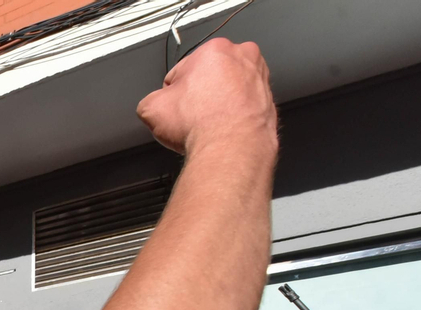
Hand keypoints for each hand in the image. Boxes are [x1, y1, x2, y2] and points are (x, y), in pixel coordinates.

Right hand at [136, 38, 275, 156]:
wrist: (231, 148)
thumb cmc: (198, 123)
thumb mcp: (151, 108)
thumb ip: (150, 100)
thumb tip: (155, 105)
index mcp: (215, 49)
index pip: (183, 69)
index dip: (174, 90)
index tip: (174, 105)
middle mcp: (243, 57)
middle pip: (211, 76)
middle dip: (201, 92)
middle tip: (191, 114)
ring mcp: (260, 79)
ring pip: (230, 89)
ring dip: (219, 102)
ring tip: (208, 123)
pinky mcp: (269, 101)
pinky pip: (244, 106)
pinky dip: (235, 116)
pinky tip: (223, 129)